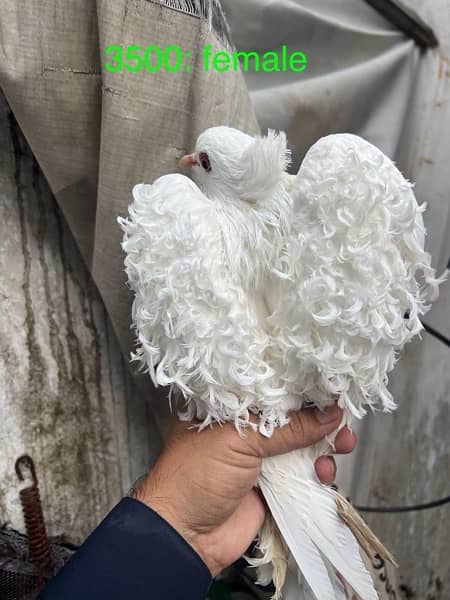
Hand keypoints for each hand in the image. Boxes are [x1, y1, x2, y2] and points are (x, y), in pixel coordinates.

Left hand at [132, 405, 354, 576]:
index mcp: (226, 404)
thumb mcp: (240, 440)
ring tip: (340, 446)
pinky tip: (324, 473)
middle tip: (342, 419)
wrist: (185, 536)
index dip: (300, 385)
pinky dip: (318, 471)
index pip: (269, 385)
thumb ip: (288, 428)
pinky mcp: (271, 482)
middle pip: (291, 415)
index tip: (330, 386)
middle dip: (319, 417)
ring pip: (301, 443)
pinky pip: (302, 472)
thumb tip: (331, 413)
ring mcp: (258, 455)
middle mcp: (243, 426)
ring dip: (324, 444)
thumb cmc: (197, 476)